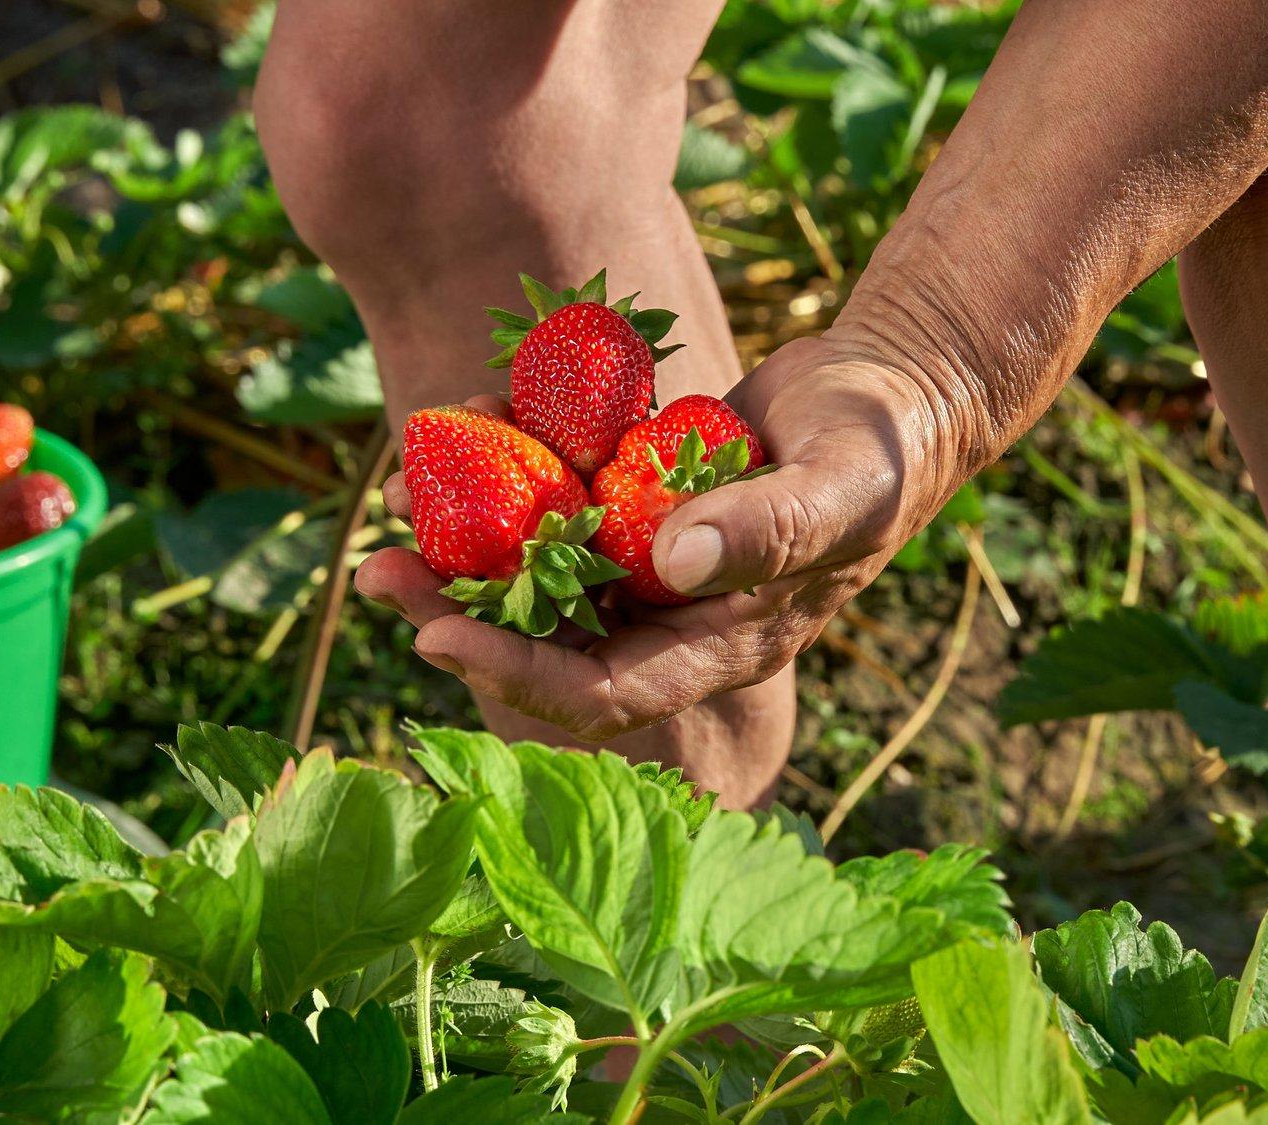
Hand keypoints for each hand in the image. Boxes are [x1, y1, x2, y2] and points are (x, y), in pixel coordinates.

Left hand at [355, 335, 951, 740]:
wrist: (889, 395)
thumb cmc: (879, 450)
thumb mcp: (842, 487)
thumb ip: (772, 529)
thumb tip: (675, 564)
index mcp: (719, 645)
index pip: (605, 691)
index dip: (517, 675)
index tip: (438, 636)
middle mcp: (670, 617)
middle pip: (545, 639)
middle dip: (455, 610)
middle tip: (378, 571)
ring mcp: (646, 561)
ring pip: (534, 573)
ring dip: (461, 543)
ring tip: (395, 497)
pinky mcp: (633, 502)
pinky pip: (555, 504)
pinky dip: (506, 473)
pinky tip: (462, 422)